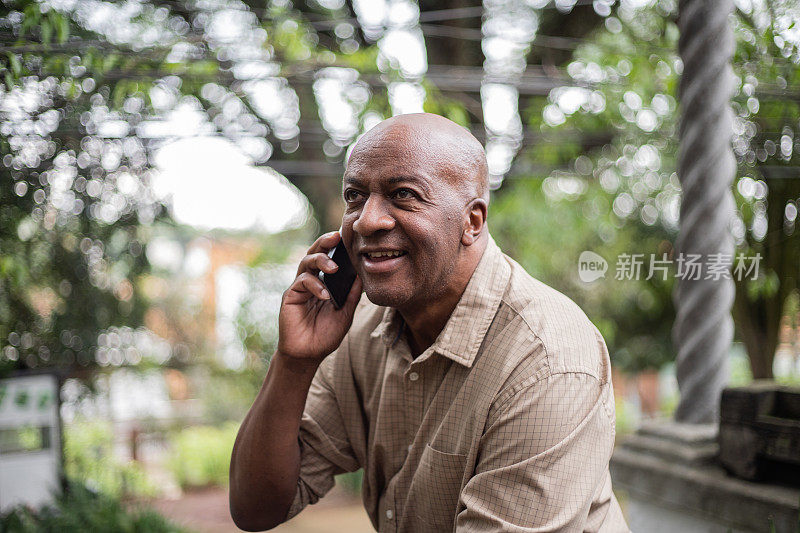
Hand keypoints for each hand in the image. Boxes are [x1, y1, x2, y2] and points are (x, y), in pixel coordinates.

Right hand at [277, 231, 362, 360]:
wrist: (308, 354)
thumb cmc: (325, 334)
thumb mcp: (345, 313)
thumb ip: (352, 295)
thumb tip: (362, 276)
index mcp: (323, 282)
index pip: (329, 259)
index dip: (336, 247)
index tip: (348, 237)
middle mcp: (310, 281)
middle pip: (314, 253)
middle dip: (325, 242)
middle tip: (337, 236)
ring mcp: (299, 288)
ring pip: (306, 262)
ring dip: (320, 261)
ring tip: (334, 268)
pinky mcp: (290, 296)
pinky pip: (302, 282)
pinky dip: (315, 285)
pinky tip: (325, 295)